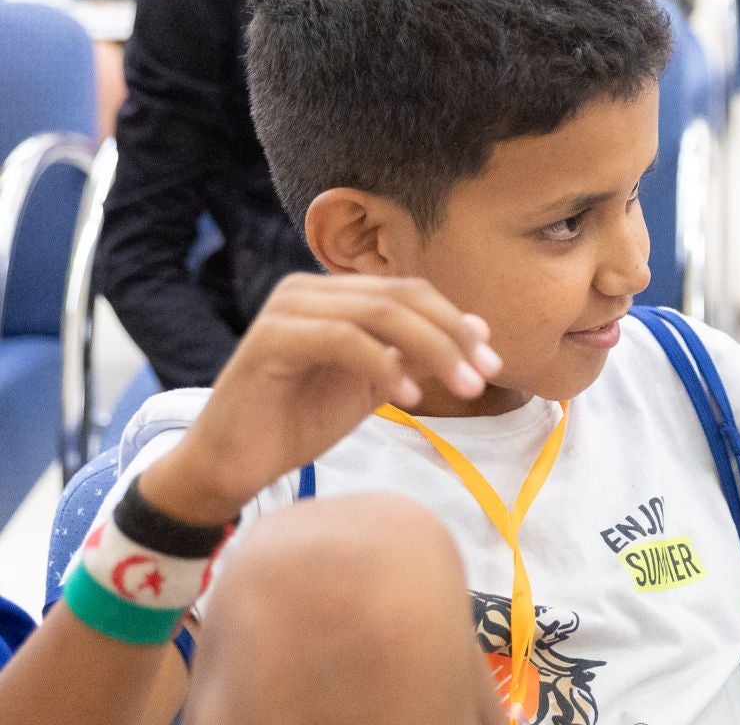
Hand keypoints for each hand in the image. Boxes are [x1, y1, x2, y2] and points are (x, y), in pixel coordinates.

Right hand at [138, 274, 500, 527]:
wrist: (230, 466)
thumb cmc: (297, 421)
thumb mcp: (372, 383)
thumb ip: (416, 354)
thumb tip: (479, 330)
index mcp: (333, 293)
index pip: (410, 292)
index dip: (456, 322)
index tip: (492, 362)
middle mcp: (308, 289)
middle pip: (401, 296)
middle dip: (452, 335)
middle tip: (485, 376)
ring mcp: (287, 309)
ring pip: (379, 312)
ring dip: (431, 349)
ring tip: (462, 389)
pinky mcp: (269, 338)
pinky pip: (342, 339)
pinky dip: (384, 364)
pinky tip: (408, 397)